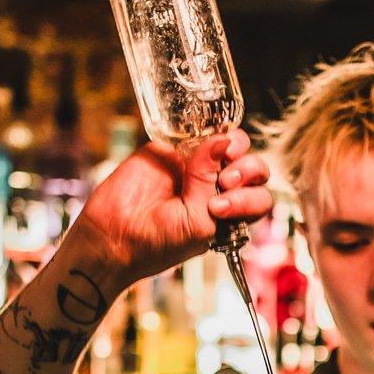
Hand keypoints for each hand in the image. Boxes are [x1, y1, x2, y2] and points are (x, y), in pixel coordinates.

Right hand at [72, 128, 272, 285]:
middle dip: (248, 170)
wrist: (114, 235)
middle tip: (226, 180)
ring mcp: (197, 166)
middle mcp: (218, 188)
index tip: (221, 206)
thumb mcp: (196, 224)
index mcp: (230, 214)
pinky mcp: (173, 149)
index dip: (250, 197)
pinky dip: (204, 130)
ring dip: (233, 147)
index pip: (258, 197)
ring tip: (213, 157)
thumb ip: (210, 184)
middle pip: (252, 167)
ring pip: (232, 144)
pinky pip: (197, 131)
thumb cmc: (158, 242)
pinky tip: (196, 142)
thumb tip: (221, 140)